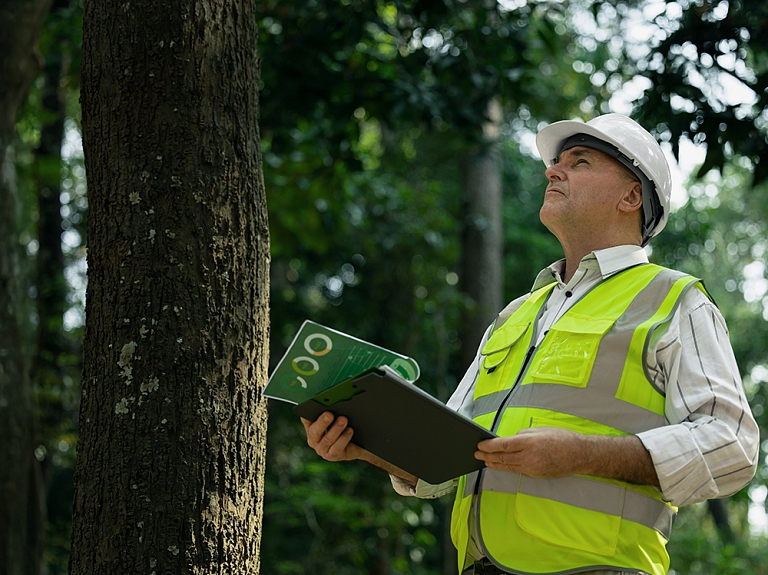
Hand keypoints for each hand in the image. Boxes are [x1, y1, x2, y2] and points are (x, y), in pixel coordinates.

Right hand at [301, 412, 364, 461]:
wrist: (356, 444)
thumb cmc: (343, 427)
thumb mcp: (336, 419)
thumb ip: (332, 412)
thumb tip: (333, 403)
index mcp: (311, 427)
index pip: (306, 419)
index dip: (307, 414)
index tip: (312, 407)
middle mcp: (314, 439)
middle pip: (315, 431)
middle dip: (322, 422)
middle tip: (329, 414)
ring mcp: (322, 449)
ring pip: (327, 440)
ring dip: (336, 429)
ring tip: (343, 420)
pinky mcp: (332, 456)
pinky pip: (337, 448)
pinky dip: (344, 438)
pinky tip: (350, 431)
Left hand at [475, 427, 658, 485]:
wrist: (580, 455)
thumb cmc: (562, 438)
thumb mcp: (541, 429)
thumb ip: (523, 434)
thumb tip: (510, 439)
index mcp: (530, 442)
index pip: (503, 445)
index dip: (489, 446)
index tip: (479, 444)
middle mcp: (529, 457)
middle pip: (502, 458)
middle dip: (487, 456)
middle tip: (476, 453)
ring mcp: (532, 468)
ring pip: (508, 466)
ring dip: (494, 464)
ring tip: (484, 460)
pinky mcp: (536, 475)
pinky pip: (517, 471)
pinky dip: (506, 467)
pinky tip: (499, 465)